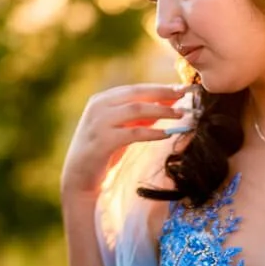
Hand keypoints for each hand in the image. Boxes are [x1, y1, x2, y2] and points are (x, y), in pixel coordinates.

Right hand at [59, 82, 193, 198]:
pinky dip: (152, 133)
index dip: (159, 88)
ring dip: (161, 111)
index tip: (181, 88)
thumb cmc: (103, 152)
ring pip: (136, 109)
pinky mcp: (103, 140)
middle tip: (185, 95)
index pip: (136, 89)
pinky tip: (166, 134)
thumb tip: (167, 105)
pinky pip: (133, 133)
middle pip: (137, 94)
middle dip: (163, 94)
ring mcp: (99, 122)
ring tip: (180, 115)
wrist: (79, 177)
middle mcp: (99, 106)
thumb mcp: (121, 129)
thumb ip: (139, 117)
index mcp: (102, 100)